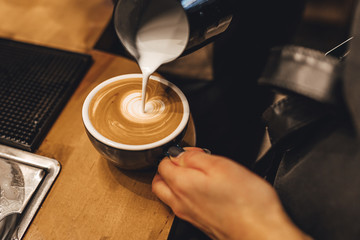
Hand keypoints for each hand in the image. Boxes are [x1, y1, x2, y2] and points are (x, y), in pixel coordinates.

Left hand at [152, 147, 311, 239]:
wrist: (260, 232)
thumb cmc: (246, 201)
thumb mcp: (221, 165)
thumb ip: (195, 157)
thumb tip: (180, 153)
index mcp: (181, 184)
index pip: (163, 164)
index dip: (176, 152)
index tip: (193, 152)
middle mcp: (180, 202)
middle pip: (160, 181)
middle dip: (169, 168)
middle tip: (189, 161)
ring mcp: (188, 214)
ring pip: (169, 194)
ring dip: (176, 181)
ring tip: (198, 174)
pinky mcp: (198, 221)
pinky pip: (182, 205)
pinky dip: (187, 194)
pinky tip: (206, 189)